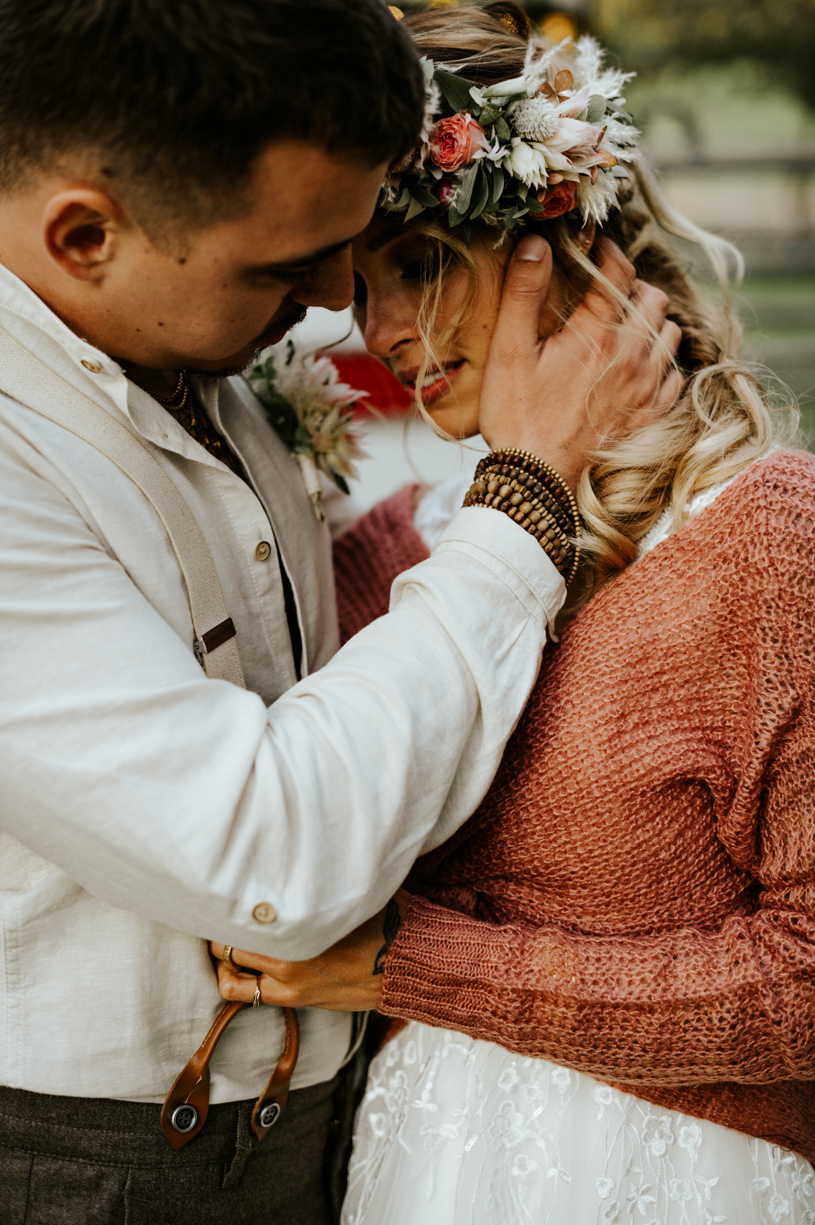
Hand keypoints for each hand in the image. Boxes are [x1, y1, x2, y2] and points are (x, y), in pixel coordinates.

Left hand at [209, 890, 408, 1011]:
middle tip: (219, 913)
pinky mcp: (296, 999)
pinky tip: (239, 968)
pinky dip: (237, 981)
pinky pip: (248, 995)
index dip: (229, 900)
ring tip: (227, 943)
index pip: (242, 911)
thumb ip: (315, 880)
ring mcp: (288, 982)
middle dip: (220, 927)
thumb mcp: (350, 889)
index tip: (226, 889)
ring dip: (224, 958)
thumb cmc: (385, 918)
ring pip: (230, 974)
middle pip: (228, 941)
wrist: (410, 963)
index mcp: (300, 922)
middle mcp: (287, 954)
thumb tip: (291, 853)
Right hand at [479, 235, 682, 490]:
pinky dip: (662, 363)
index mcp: (597, 334)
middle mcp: (632, 355)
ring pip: (669, 334)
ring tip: (624, 327)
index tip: (594, 248)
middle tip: (607, 291)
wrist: (538, 480)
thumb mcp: (508, 351)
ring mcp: (647, 388)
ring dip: (651, 323)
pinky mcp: (651, 416)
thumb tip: (537, 242)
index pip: (618, 271)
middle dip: (632, 287)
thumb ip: (523, 292)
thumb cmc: (517, 416)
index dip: (608, 251)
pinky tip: (639, 366)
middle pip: (653, 298)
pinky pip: (675, 376)